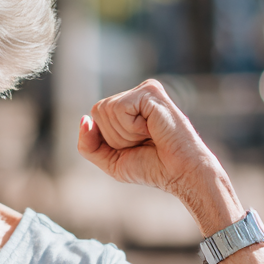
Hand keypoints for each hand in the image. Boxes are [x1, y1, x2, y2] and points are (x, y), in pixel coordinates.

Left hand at [77, 79, 241, 233]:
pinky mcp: (151, 91)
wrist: (180, 173)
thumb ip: (88, 144)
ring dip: (125, 133)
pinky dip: (132, 127)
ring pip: (107, 110)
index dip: (107, 138)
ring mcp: (144, 90)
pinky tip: (152, 129)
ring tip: (149, 136)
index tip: (133, 146)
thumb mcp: (109, 160)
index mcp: (126, 107)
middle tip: (142, 142)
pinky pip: (120, 108)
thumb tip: (84, 118)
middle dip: (115, 136)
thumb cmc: (150, 167)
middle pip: (98, 111)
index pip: (95, 115)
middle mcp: (135, 95)